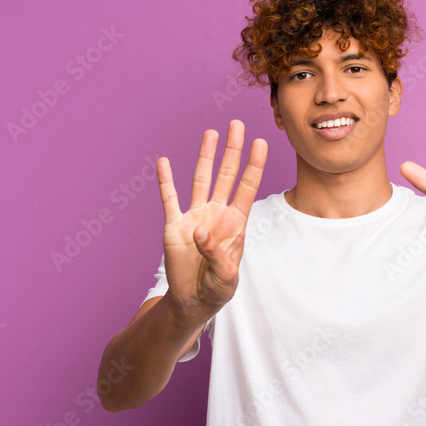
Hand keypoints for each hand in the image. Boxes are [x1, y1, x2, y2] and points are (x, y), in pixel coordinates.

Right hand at [157, 120, 266, 320]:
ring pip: (200, 180)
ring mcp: (194, 217)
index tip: (261, 142)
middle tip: (236, 124)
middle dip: (232, 150)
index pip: (247, 188)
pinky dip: (165, 181)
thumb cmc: (217, 288)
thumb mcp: (226, 278)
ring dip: (205, 156)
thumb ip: (218, 256)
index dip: (254, 166)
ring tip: (210, 133)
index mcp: (235, 223)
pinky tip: (164, 162)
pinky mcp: (174, 226)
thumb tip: (201, 232)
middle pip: (225, 175)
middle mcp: (216, 213)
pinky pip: (169, 199)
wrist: (194, 300)